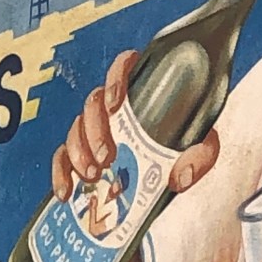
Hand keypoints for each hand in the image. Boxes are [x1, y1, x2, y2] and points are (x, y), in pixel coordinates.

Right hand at [51, 50, 219, 200]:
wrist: (165, 175)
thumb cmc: (184, 149)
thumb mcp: (201, 150)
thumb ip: (200, 157)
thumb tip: (178, 177)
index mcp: (142, 91)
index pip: (123, 68)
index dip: (115, 79)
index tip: (114, 105)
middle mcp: (114, 105)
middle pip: (93, 104)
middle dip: (95, 131)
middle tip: (106, 158)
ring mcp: (94, 128)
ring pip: (75, 129)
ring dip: (79, 152)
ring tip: (92, 176)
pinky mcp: (80, 152)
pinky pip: (62, 157)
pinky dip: (60, 174)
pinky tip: (64, 192)